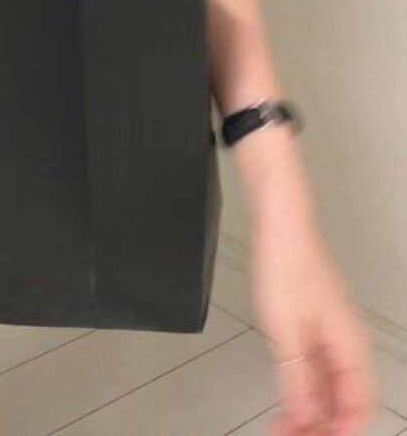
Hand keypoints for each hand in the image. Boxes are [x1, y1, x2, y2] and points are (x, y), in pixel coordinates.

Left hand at [250, 201, 376, 434]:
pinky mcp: (314, 325)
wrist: (281, 225)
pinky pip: (317, 368)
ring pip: (329, 387)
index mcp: (350, 348)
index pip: (358, 408)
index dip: (338, 433)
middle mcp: (346, 345)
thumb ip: (297, 375)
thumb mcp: (285, 328)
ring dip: (310, 410)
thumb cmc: (287, 266)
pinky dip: (304, 387)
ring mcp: (331, 334)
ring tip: (283, 426)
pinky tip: (286, 397)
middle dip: (320, 426)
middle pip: (344, 401)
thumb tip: (306, 416)